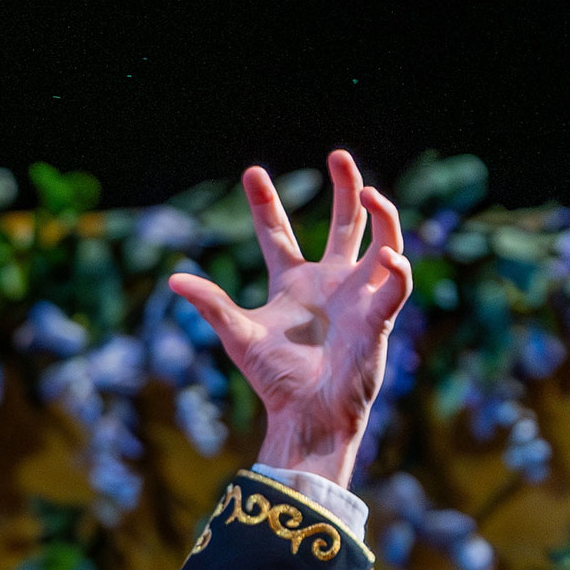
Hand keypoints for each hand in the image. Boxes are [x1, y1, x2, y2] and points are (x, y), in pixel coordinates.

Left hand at [169, 150, 412, 486]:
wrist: (306, 414)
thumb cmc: (274, 379)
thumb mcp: (237, 334)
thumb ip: (211, 303)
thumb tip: (173, 279)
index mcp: (292, 282)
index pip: (277, 233)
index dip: (265, 203)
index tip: (252, 171)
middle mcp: (328, 281)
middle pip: (343, 223)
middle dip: (345, 187)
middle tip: (339, 155)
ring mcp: (356, 296)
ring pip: (381, 241)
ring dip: (381, 214)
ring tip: (370, 191)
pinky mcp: (379, 317)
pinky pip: (395, 284)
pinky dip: (396, 268)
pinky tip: (390, 256)